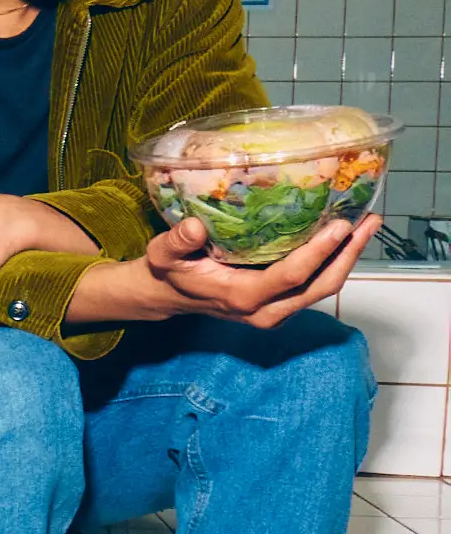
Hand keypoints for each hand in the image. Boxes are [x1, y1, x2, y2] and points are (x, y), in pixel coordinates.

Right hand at [117, 213, 376, 325]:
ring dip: (347, 258)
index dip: (318, 252)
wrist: (169, 296)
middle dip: (348, 254)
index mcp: (241, 297)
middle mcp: (265, 311)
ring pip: (323, 288)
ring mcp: (276, 312)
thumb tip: (195, 226)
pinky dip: (334, 263)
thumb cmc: (170, 271)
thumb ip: (176, 241)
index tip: (340, 225)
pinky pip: (315, 287)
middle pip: (320, 286)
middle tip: (370, 221)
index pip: (290, 276)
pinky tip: (343, 239)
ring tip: (367, 225)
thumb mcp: (163, 254)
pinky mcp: (281, 306)